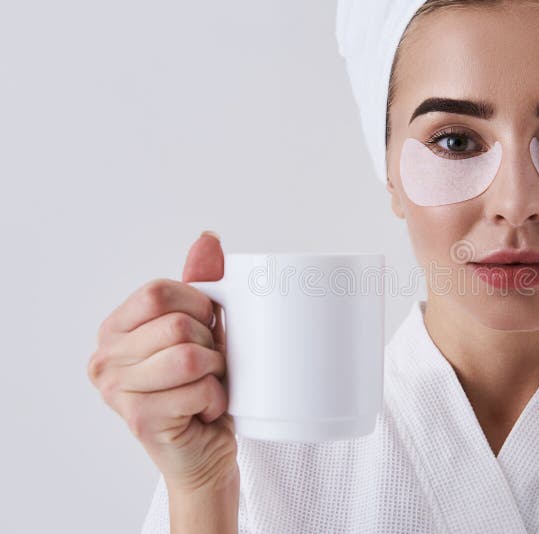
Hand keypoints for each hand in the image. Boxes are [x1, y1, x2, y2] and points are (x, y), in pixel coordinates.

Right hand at [87, 231, 238, 491]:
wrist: (204, 451)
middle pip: (177, 324)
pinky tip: (205, 410)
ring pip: (190, 356)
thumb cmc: (200, 386)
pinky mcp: (138, 418)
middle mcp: (104, 358)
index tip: (206, 327)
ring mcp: (116, 390)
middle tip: (208, 366)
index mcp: (115, 329)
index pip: (158, 291)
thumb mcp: (201, 328)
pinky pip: (198, 389)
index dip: (198, 305)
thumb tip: (208, 238)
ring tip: (207, 385)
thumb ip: (199, 283)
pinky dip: (217, 399)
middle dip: (210, 344)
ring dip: (215, 372)